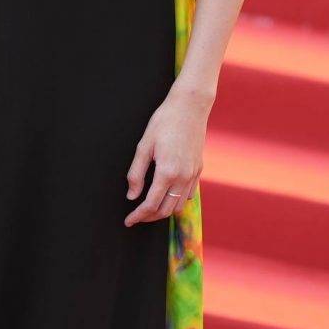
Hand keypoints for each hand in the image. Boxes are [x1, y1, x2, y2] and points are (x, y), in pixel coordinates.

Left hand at [124, 84, 208, 226]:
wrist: (190, 107)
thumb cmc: (164, 121)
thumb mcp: (144, 145)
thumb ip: (136, 173)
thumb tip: (132, 196)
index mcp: (167, 172)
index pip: (151, 205)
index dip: (138, 216)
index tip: (129, 221)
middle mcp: (183, 177)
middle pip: (166, 210)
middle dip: (149, 217)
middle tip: (136, 216)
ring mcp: (193, 174)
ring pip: (179, 205)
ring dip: (164, 210)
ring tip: (150, 207)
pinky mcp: (199, 169)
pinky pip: (189, 194)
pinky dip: (177, 200)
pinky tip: (167, 194)